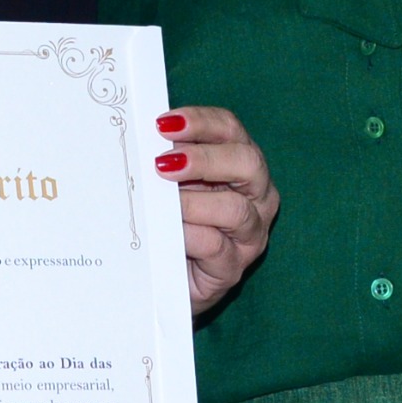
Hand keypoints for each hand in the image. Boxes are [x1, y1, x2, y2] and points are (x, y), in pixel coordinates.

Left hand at [153, 106, 278, 313]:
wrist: (167, 280)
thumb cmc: (174, 224)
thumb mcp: (172, 186)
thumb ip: (168, 161)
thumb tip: (144, 137)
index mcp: (241, 166)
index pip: (232, 131)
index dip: (201, 122)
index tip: (164, 124)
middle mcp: (257, 198)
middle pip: (247, 163)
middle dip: (205, 158)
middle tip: (164, 163)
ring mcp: (250, 236)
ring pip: (236, 210)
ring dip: (193, 202)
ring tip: (163, 203)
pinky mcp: (232, 269)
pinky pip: (216, 247)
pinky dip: (190, 235)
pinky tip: (169, 232)